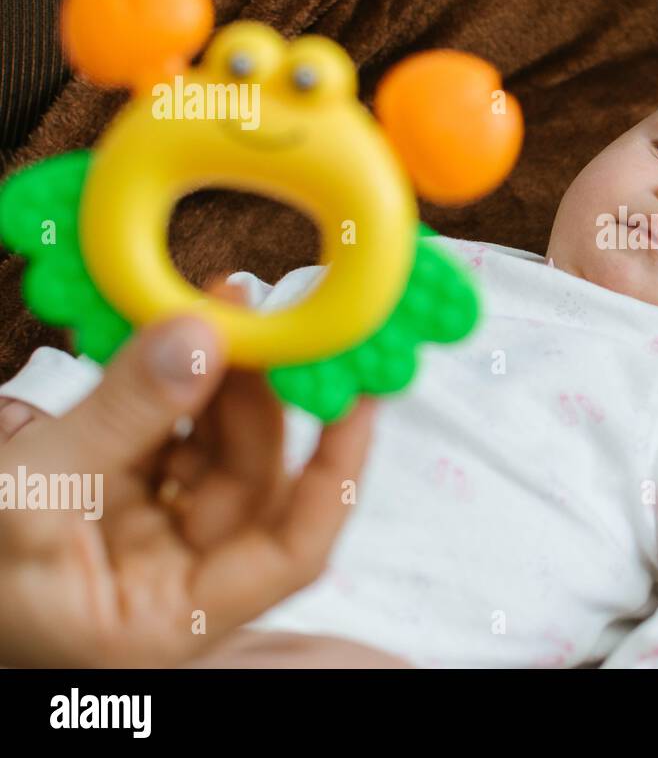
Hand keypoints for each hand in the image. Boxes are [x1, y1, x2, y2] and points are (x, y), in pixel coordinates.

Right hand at [0, 287, 375, 667]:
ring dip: (217, 378)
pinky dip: (165, 384)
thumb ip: (121, 415)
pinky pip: (158, 434)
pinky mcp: (106, 498)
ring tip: (214, 305)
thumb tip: (203, 333)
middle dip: (262, 394)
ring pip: (210, 448)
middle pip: (254, 478)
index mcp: (173, 618)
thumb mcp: (31, 496)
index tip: (358, 390)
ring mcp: (139, 537)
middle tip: (258, 315)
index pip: (297, 546)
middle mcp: (170, 581)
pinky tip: (168, 333)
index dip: (339, 466)